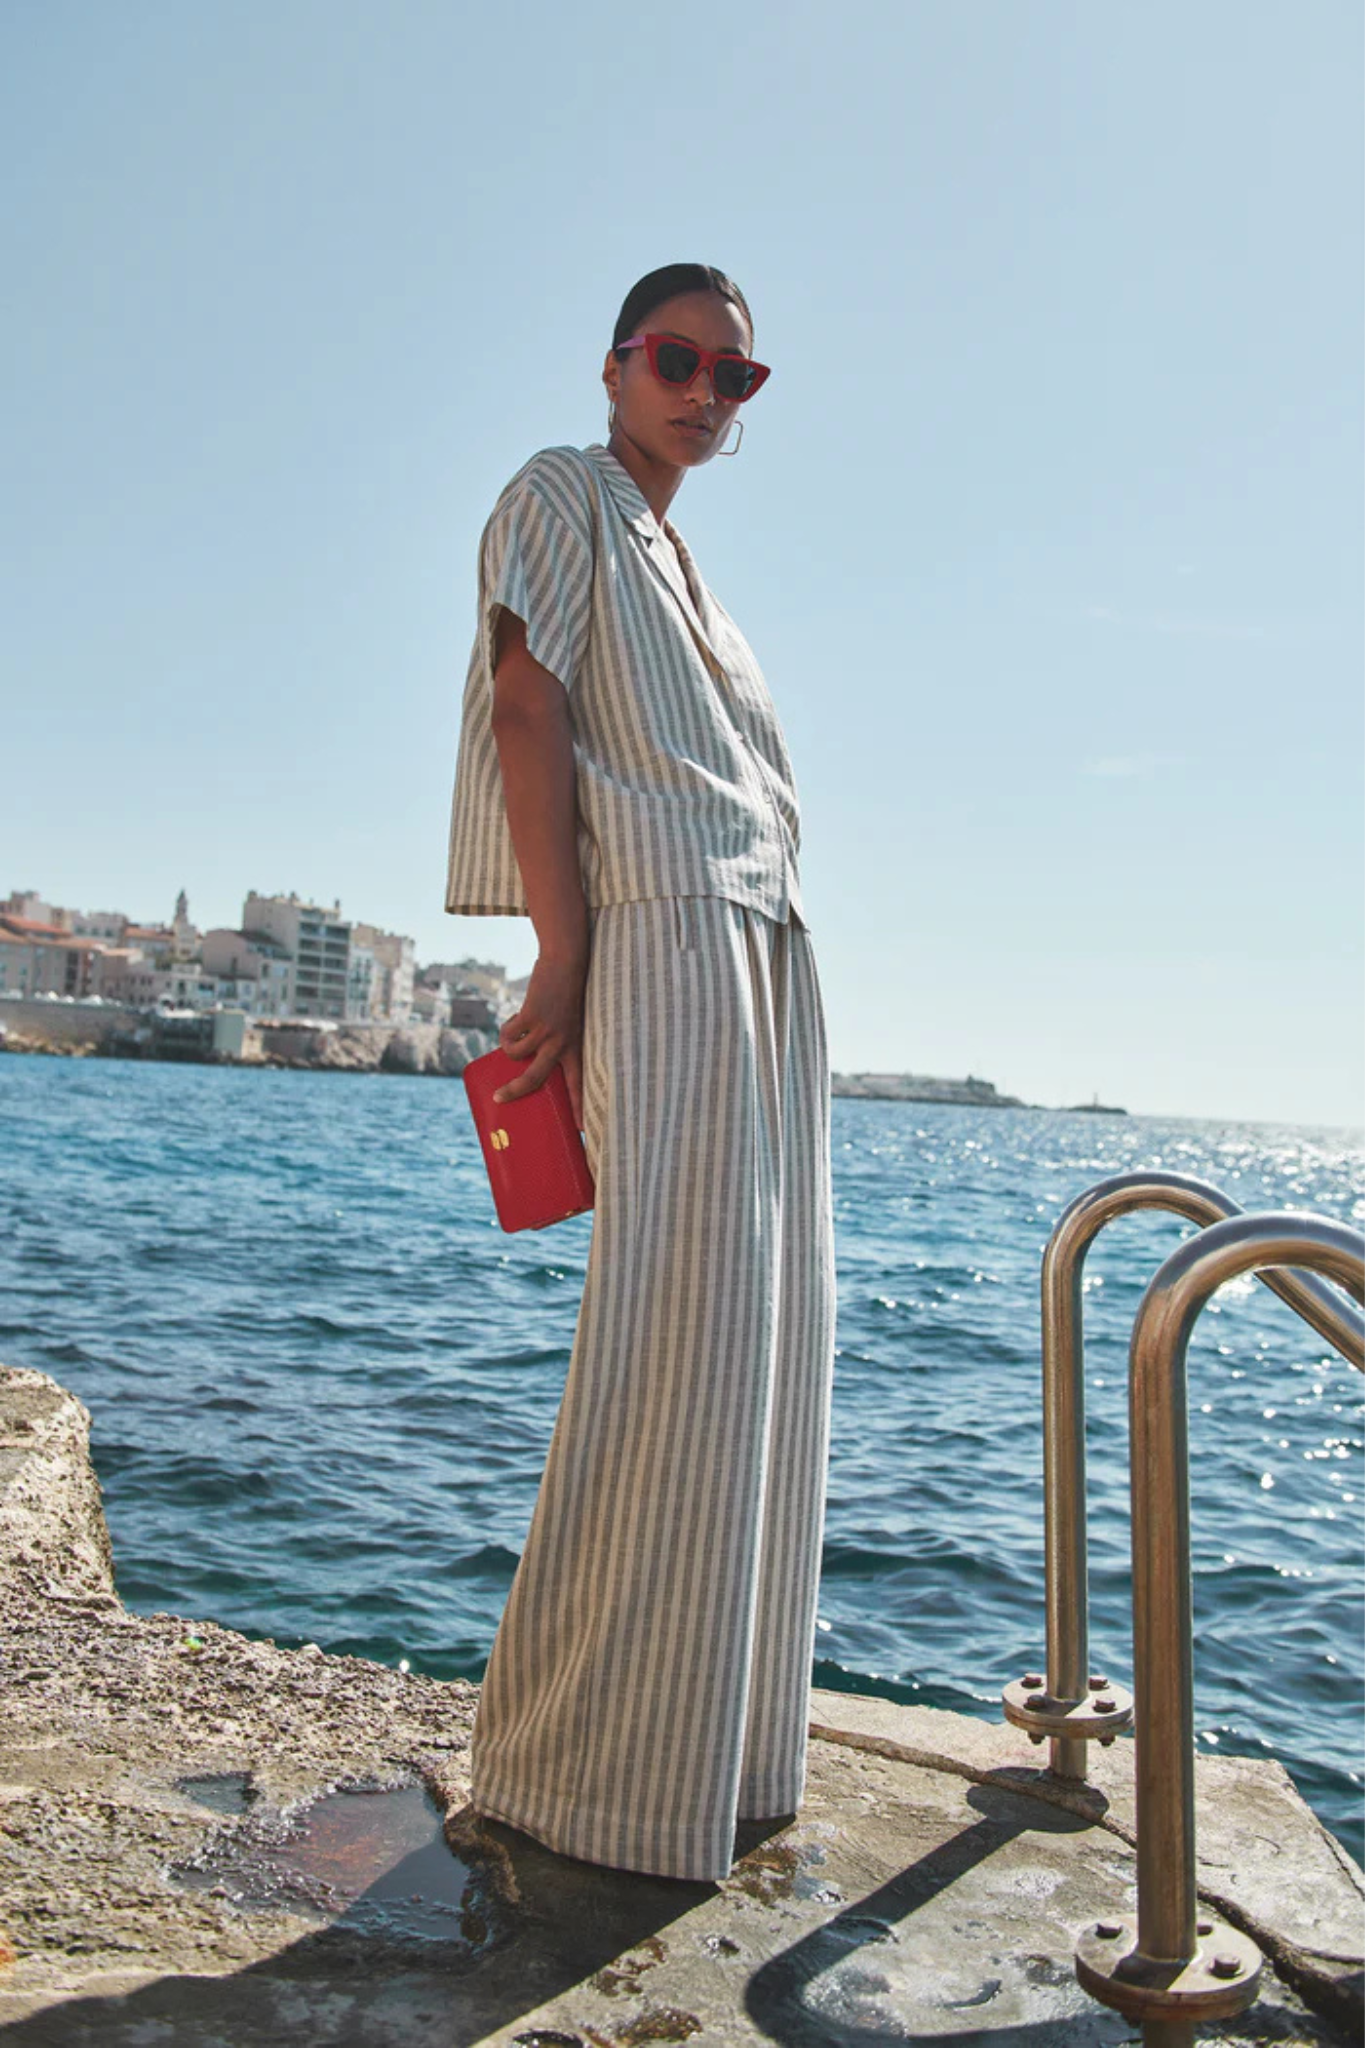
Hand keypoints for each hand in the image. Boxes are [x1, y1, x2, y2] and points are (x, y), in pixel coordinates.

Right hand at [493, 950, 586, 1128]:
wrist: (567, 963)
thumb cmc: (567, 996)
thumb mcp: (569, 1023)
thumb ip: (554, 1042)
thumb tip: (520, 1059)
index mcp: (575, 1048)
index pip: (580, 1085)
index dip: (580, 1108)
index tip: (582, 1130)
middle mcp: (563, 1043)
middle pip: (536, 1078)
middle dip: (515, 1092)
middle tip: (500, 1100)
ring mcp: (547, 1030)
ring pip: (515, 1054)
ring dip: (508, 1047)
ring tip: (512, 1036)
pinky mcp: (532, 1016)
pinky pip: (508, 1035)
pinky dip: (505, 1031)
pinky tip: (514, 1021)